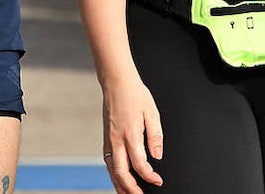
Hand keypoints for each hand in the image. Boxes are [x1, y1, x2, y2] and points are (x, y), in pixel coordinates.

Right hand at [101, 74, 163, 191]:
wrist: (116, 82)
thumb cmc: (135, 94)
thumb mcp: (152, 112)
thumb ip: (156, 136)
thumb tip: (157, 155)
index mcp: (130, 134)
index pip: (140, 164)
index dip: (149, 176)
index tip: (158, 181)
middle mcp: (117, 140)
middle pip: (121, 172)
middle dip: (131, 188)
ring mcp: (109, 140)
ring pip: (111, 169)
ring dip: (119, 184)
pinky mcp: (106, 138)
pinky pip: (108, 161)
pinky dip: (113, 173)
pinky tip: (118, 178)